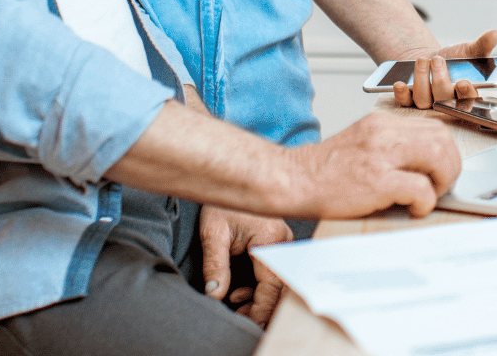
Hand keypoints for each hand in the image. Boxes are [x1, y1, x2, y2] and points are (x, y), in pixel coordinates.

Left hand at [198, 206, 291, 325]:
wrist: (229, 177)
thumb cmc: (222, 202)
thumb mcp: (213, 234)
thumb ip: (215, 266)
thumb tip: (215, 295)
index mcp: (270, 240)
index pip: (271, 286)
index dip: (259, 308)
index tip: (242, 318)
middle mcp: (283, 242)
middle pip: (279, 286)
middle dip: (260, 306)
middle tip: (239, 315)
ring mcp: (282, 243)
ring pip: (277, 281)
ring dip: (259, 296)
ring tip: (234, 302)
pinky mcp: (276, 244)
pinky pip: (273, 272)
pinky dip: (258, 286)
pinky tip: (238, 290)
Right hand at [284, 109, 460, 218]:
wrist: (291, 180)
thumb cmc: (324, 171)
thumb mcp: (361, 143)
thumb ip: (390, 147)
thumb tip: (425, 165)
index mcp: (381, 123)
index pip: (435, 127)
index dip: (446, 152)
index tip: (440, 171)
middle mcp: (383, 133)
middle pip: (443, 139)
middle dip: (451, 167)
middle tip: (440, 187)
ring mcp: (380, 155)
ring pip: (440, 157)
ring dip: (442, 182)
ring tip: (428, 197)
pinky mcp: (376, 181)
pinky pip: (421, 189)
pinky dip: (425, 202)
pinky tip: (412, 209)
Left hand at [392, 30, 496, 108]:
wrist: (429, 60)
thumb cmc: (452, 60)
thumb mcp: (468, 51)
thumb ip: (482, 45)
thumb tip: (496, 33)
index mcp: (465, 94)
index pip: (468, 100)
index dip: (465, 94)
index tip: (463, 82)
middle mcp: (446, 102)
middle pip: (444, 100)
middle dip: (440, 80)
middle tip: (438, 60)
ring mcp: (427, 104)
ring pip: (424, 101)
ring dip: (421, 81)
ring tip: (422, 61)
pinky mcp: (409, 101)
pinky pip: (404, 103)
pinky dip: (402, 94)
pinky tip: (399, 83)